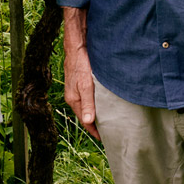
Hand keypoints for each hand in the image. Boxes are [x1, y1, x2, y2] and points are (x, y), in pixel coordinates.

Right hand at [62, 13, 99, 140]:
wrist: (77, 44)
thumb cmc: (80, 63)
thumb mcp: (85, 84)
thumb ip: (88, 103)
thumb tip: (88, 122)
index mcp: (73, 99)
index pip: (84, 121)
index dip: (94, 130)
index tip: (106, 139)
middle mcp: (73, 96)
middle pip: (85, 114)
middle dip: (96, 124)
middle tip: (110, 131)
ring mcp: (76, 88)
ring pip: (87, 106)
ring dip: (96, 113)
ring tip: (109, 119)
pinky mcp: (81, 81)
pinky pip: (88, 97)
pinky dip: (96, 103)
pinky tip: (104, 101)